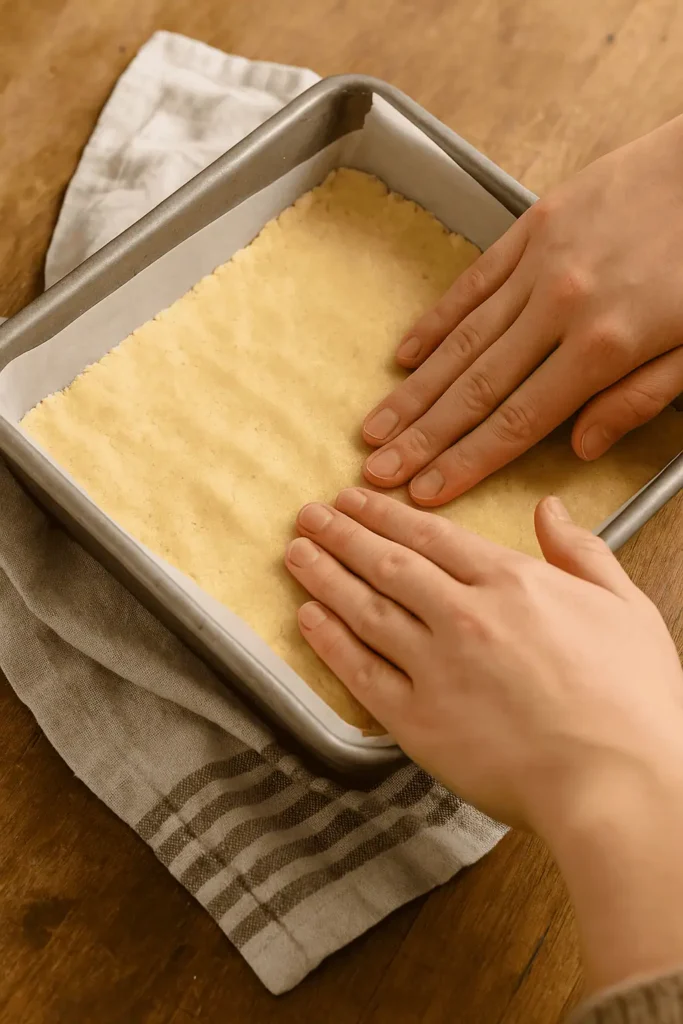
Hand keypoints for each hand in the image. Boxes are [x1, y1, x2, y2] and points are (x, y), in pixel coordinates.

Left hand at [285, 489, 682, 991]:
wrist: (618, 784)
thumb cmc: (633, 700)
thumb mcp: (624, 607)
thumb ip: (582, 551)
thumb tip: (550, 509)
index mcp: (512, 582)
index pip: (431, 535)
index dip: (385, 514)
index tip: (354, 499)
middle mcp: (464, 614)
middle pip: (387, 563)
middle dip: (342, 534)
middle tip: (309, 515)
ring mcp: (434, 666)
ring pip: (364, 608)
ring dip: (324, 576)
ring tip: (295, 553)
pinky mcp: (416, 720)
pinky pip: (360, 670)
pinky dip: (329, 640)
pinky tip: (308, 617)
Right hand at [361, 116, 682, 505]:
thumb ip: (639, 399)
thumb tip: (581, 448)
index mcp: (605, 346)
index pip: (518, 421)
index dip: (466, 461)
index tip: (423, 491)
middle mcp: (560, 307)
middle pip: (476, 388)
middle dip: (422, 437)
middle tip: (375, 471)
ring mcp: (541, 263)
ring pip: (463, 341)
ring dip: (414, 391)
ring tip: (375, 426)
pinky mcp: (534, 225)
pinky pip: (474, 282)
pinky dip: (436, 322)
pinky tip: (405, 355)